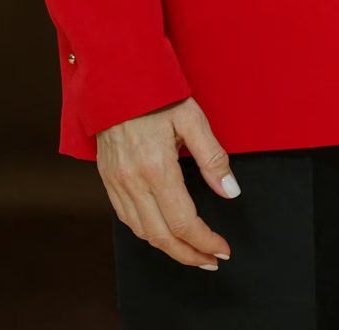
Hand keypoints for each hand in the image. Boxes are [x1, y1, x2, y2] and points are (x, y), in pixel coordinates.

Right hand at [96, 98, 238, 269]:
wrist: (115, 77)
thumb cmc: (156, 94)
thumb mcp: (192, 118)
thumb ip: (213, 158)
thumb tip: (230, 191)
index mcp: (156, 169)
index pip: (185, 223)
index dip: (206, 242)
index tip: (223, 250)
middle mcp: (133, 182)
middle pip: (162, 237)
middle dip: (189, 255)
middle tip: (211, 261)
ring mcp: (116, 183)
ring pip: (142, 232)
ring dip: (169, 249)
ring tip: (191, 253)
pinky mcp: (108, 179)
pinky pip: (126, 218)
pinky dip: (147, 233)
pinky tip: (162, 233)